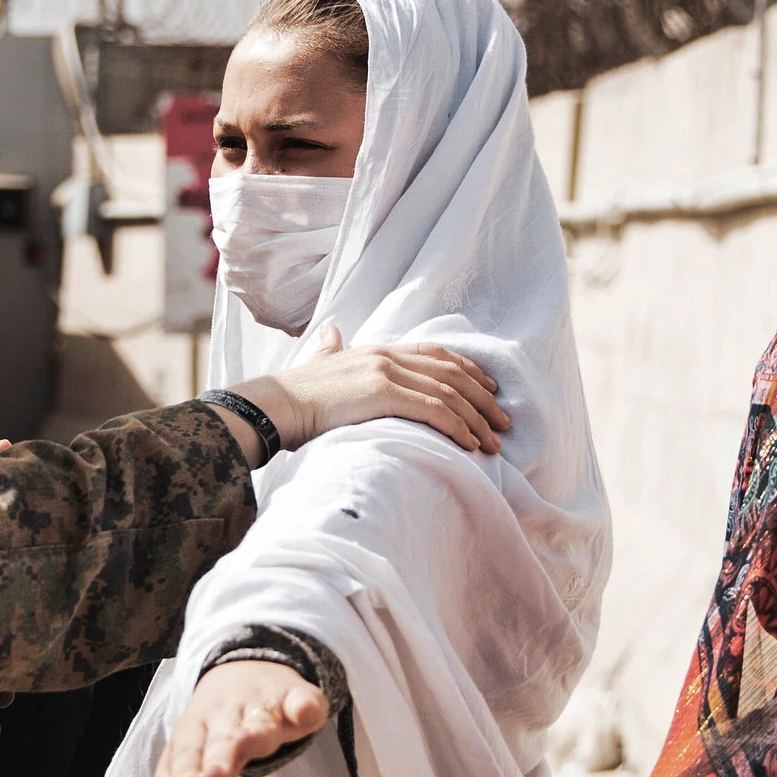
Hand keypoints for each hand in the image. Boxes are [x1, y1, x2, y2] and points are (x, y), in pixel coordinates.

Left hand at [149, 659, 325, 776]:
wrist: (242, 672)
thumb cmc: (209, 737)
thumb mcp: (184, 770)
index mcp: (193, 734)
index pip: (186, 754)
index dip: (187, 770)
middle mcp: (224, 718)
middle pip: (220, 741)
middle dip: (216, 759)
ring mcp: (261, 707)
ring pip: (258, 720)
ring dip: (254, 732)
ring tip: (249, 740)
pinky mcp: (295, 698)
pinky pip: (301, 700)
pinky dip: (303, 705)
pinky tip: (305, 712)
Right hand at [229, 341, 505, 456]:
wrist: (273, 405)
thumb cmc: (292, 396)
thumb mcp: (319, 364)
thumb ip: (330, 348)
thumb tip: (331, 332)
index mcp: (377, 350)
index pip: (436, 353)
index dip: (468, 369)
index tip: (490, 389)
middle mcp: (386, 355)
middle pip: (451, 373)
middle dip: (483, 399)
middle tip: (504, 422)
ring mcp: (385, 372)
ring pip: (449, 393)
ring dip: (476, 420)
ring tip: (493, 443)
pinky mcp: (383, 393)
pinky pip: (434, 410)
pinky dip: (457, 427)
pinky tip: (469, 444)